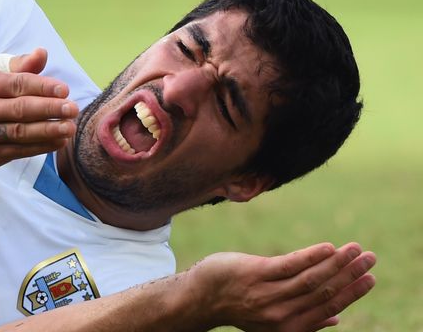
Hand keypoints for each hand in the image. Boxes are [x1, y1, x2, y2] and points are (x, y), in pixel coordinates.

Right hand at [0, 48, 78, 166]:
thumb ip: (21, 65)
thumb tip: (42, 53)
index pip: (17, 84)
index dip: (43, 87)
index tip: (65, 90)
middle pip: (21, 110)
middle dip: (50, 109)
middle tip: (73, 109)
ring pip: (21, 133)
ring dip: (50, 130)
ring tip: (70, 127)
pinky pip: (20, 150)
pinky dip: (42, 146)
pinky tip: (59, 140)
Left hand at [187, 242, 375, 331]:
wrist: (201, 298)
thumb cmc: (241, 305)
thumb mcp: (272, 321)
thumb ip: (304, 319)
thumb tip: (337, 320)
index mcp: (288, 328)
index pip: (329, 309)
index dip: (352, 293)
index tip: (370, 277)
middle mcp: (280, 315)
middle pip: (324, 293)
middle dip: (351, 275)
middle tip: (370, 258)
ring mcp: (267, 294)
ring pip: (310, 279)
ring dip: (337, 263)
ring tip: (355, 248)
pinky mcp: (254, 274)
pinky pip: (289, 265)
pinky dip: (311, 257)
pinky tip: (328, 247)